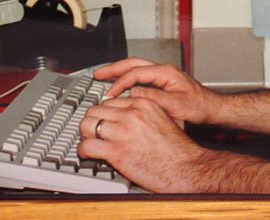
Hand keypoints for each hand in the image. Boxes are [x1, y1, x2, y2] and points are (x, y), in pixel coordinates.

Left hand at [77, 95, 208, 192]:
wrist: (185, 167)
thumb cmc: (178, 149)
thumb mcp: (164, 119)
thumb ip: (146, 113)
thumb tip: (131, 116)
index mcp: (143, 104)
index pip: (110, 101)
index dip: (103, 113)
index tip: (102, 120)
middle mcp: (131, 114)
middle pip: (95, 110)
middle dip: (92, 122)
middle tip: (92, 132)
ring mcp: (122, 132)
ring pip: (86, 125)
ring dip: (85, 135)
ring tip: (89, 142)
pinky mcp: (117, 152)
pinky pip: (87, 146)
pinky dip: (83, 151)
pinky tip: (88, 154)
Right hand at [93, 57, 222, 125]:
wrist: (212, 109)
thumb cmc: (199, 107)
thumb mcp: (176, 106)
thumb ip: (154, 98)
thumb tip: (134, 94)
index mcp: (166, 73)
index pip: (136, 73)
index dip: (120, 83)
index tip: (110, 93)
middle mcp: (164, 71)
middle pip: (133, 63)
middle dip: (114, 68)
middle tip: (98, 74)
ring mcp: (163, 76)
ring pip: (136, 68)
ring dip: (120, 72)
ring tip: (104, 76)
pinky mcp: (163, 83)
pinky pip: (141, 76)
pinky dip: (128, 79)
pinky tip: (121, 86)